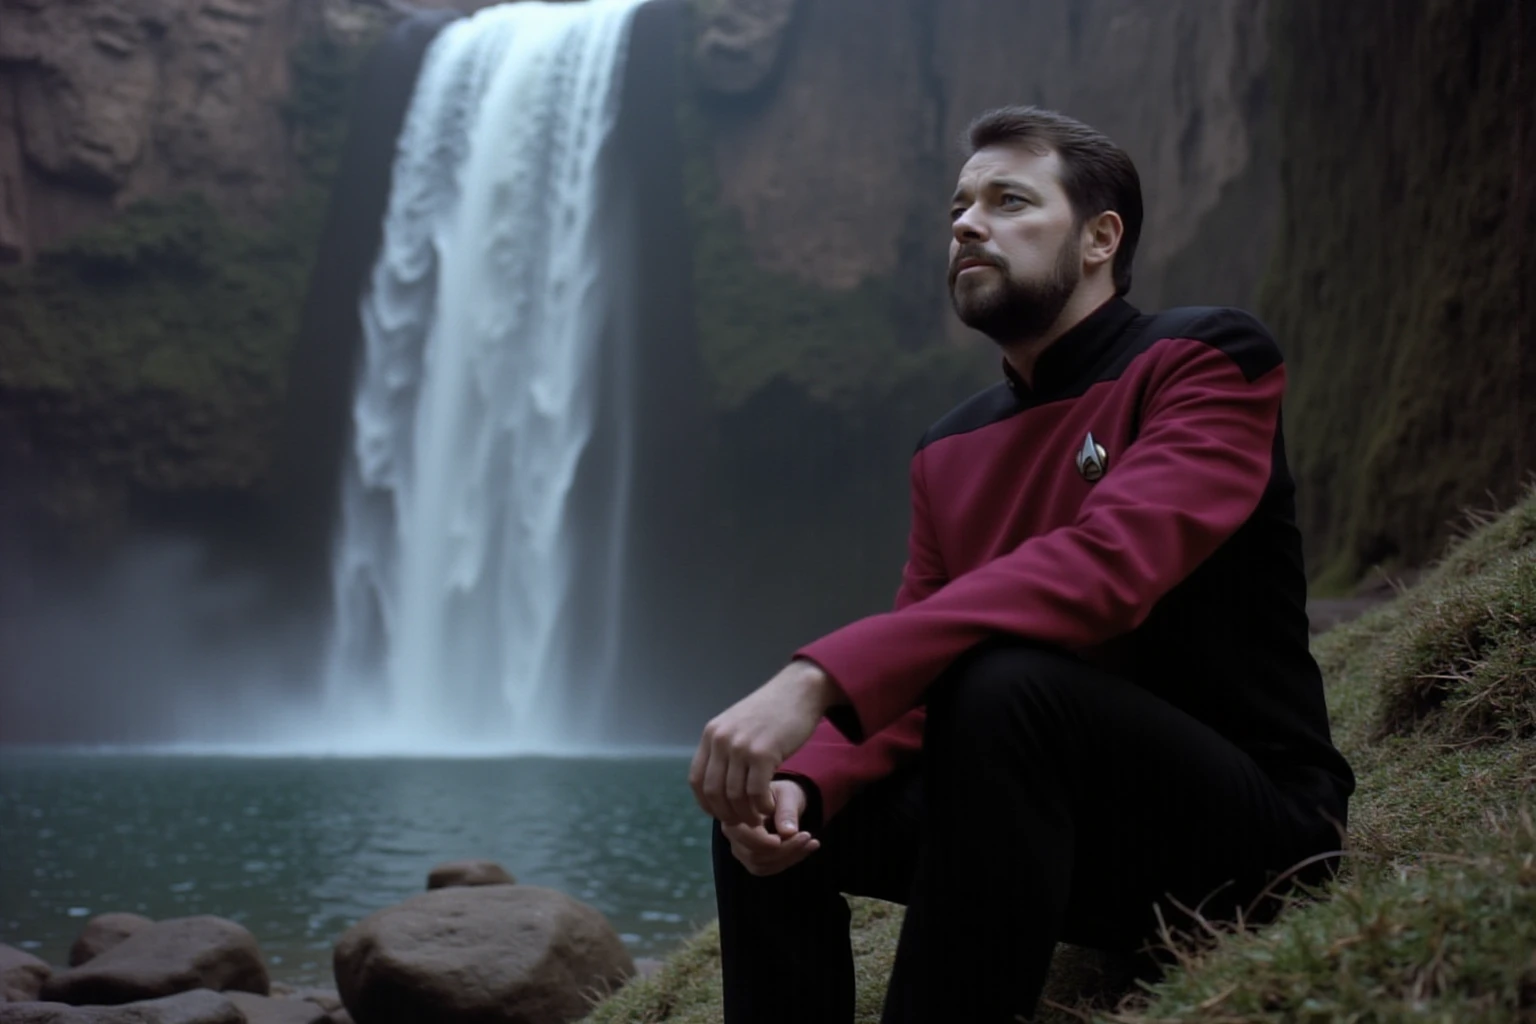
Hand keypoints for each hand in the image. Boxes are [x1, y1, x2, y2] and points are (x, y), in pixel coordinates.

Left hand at [689, 659, 839, 826]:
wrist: (799, 690)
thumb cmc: (772, 711)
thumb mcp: (738, 724)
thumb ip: (725, 749)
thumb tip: (717, 781)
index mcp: (712, 734)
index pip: (697, 781)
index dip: (707, 804)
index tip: (722, 814)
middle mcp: (721, 740)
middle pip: (714, 792)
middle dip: (728, 814)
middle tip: (744, 821)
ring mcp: (741, 746)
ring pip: (735, 796)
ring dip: (747, 814)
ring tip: (760, 815)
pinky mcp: (763, 753)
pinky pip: (756, 793)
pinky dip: (762, 806)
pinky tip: (770, 805)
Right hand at [721, 779, 820, 876]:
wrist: (783, 801)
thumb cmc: (781, 794)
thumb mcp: (787, 794)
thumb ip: (786, 811)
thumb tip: (788, 833)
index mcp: (735, 814)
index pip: (744, 836)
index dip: (764, 841)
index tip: (790, 834)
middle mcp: (733, 835)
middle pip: (754, 855)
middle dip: (784, 850)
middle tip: (807, 836)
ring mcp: (741, 850)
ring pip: (762, 865)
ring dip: (790, 856)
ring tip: (812, 842)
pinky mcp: (753, 861)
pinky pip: (770, 868)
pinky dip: (791, 860)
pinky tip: (808, 847)